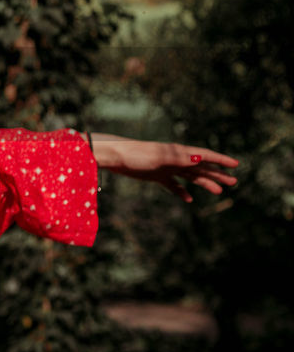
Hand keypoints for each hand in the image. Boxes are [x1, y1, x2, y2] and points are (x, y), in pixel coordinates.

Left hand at [89, 134, 238, 202]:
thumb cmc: (136, 154)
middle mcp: (175, 159)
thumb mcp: (159, 156)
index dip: (220, 160)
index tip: (235, 164)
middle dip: (217, 174)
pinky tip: (189, 199)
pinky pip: (173, 185)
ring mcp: (166, 168)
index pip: (204, 155)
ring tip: (219, 191)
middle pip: (201, 167)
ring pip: (190, 177)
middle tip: (233, 182)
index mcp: (178, 152)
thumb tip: (199, 159)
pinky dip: (181, 191)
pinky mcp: (156, 176)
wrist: (115, 157)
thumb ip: (178, 158)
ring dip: (204, 183)